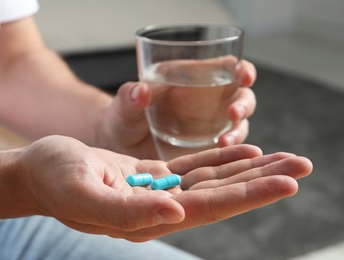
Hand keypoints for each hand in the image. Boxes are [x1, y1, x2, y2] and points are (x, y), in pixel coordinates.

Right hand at [19, 135, 311, 241]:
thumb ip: (128, 211)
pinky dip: (220, 158)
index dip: (247, 195)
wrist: (37, 170)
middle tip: (302, 165)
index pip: (208, 208)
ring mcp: (158, 192)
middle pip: (220, 195)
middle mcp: (159, 209)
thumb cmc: (53, 178)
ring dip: (247, 168)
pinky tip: (243, 150)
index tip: (286, 182)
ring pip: (212, 180)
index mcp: (146, 219)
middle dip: (261, 181)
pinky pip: (193, 167)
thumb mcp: (83, 193)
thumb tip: (176, 213)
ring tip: (283, 156)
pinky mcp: (152, 176)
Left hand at [100, 58, 256, 158]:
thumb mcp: (123, 107)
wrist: (120, 147)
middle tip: (233, 114)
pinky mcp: (206, 148)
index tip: (243, 75)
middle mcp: (206, 101)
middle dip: (243, 103)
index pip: (226, 68)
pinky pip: (226, 149)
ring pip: (238, 124)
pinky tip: (221, 158)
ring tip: (223, 141)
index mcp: (191, 79)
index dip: (241, 69)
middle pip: (240, 97)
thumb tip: (141, 90)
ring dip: (237, 131)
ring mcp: (209, 125)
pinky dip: (229, 153)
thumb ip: (130, 97)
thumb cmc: (123, 118)